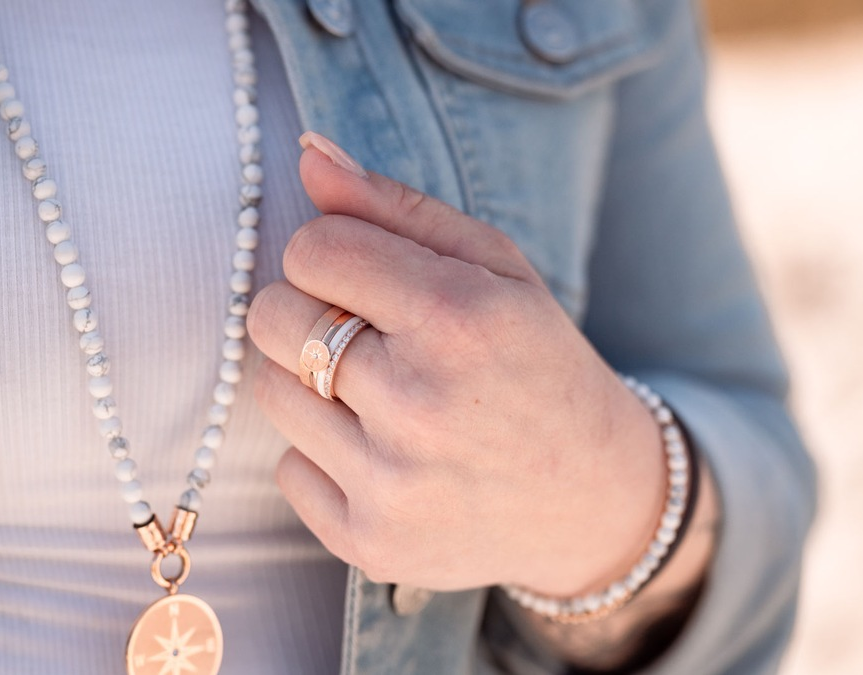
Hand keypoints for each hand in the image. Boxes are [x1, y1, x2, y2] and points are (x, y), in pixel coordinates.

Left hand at [246, 133, 667, 596]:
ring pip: (269, 391)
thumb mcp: (497, 268)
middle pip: (271, 317)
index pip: (313, 249)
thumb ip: (397, 206)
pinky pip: (286, 469)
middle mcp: (420, 404)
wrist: (593, 499)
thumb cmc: (539, 364)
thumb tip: (308, 155)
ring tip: (380, 395)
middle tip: (369, 335)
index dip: (331, 254)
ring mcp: (392, 483)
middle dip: (307, 311)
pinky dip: (323, 456)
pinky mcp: (369, 541)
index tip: (365, 276)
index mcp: (459, 318)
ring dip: (310, 383)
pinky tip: (385, 455)